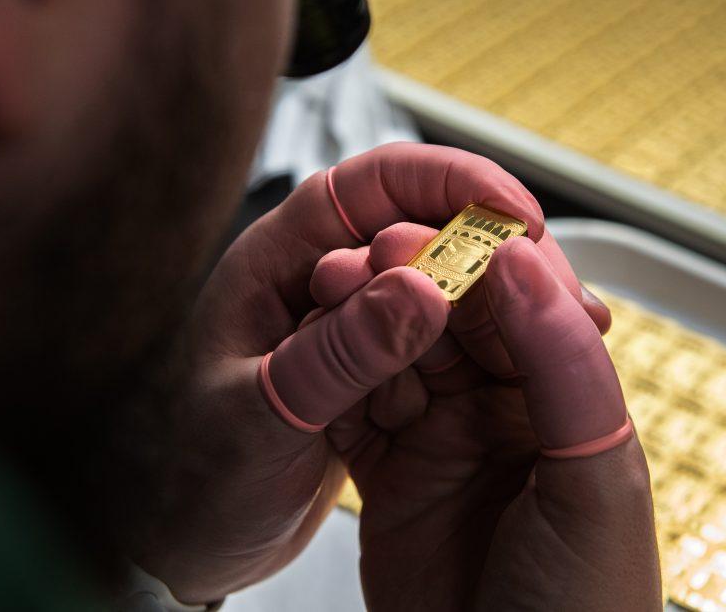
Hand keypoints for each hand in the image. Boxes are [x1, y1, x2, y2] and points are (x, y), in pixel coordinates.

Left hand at [131, 144, 608, 604]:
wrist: (158, 543)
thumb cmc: (173, 475)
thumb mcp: (256, 415)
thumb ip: (337, 355)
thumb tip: (422, 288)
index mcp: (276, 261)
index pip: (371, 184)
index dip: (449, 182)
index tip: (511, 215)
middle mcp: (318, 282)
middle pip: (424, 226)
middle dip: (494, 244)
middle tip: (555, 282)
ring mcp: (348, 327)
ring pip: (442, 284)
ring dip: (501, 296)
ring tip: (566, 321)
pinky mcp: (369, 374)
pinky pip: (438, 343)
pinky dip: (486, 347)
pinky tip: (528, 363)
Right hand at [308, 225, 660, 611]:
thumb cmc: (584, 609)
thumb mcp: (596, 481)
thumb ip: (565, 364)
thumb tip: (522, 262)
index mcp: (569, 398)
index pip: (523, 305)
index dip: (478, 263)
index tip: (436, 232)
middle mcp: (507, 411)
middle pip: (453, 317)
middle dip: (414, 280)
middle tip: (369, 252)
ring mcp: (446, 440)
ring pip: (401, 351)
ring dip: (369, 318)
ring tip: (333, 288)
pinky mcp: (392, 475)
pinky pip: (358, 410)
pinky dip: (337, 378)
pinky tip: (317, 350)